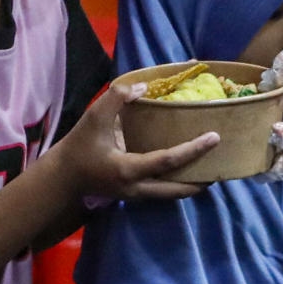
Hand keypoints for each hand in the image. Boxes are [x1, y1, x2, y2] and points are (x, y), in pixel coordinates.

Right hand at [53, 80, 216, 202]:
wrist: (63, 178)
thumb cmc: (78, 147)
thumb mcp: (93, 117)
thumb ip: (117, 98)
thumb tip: (143, 88)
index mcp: (127, 170)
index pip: (168, 161)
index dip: (193, 150)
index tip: (214, 138)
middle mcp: (136, 188)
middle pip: (176, 190)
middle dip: (200, 182)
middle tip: (219, 168)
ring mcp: (135, 195)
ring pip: (169, 195)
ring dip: (189, 185)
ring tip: (208, 171)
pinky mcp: (133, 194)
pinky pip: (161, 191)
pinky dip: (175, 183)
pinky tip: (185, 171)